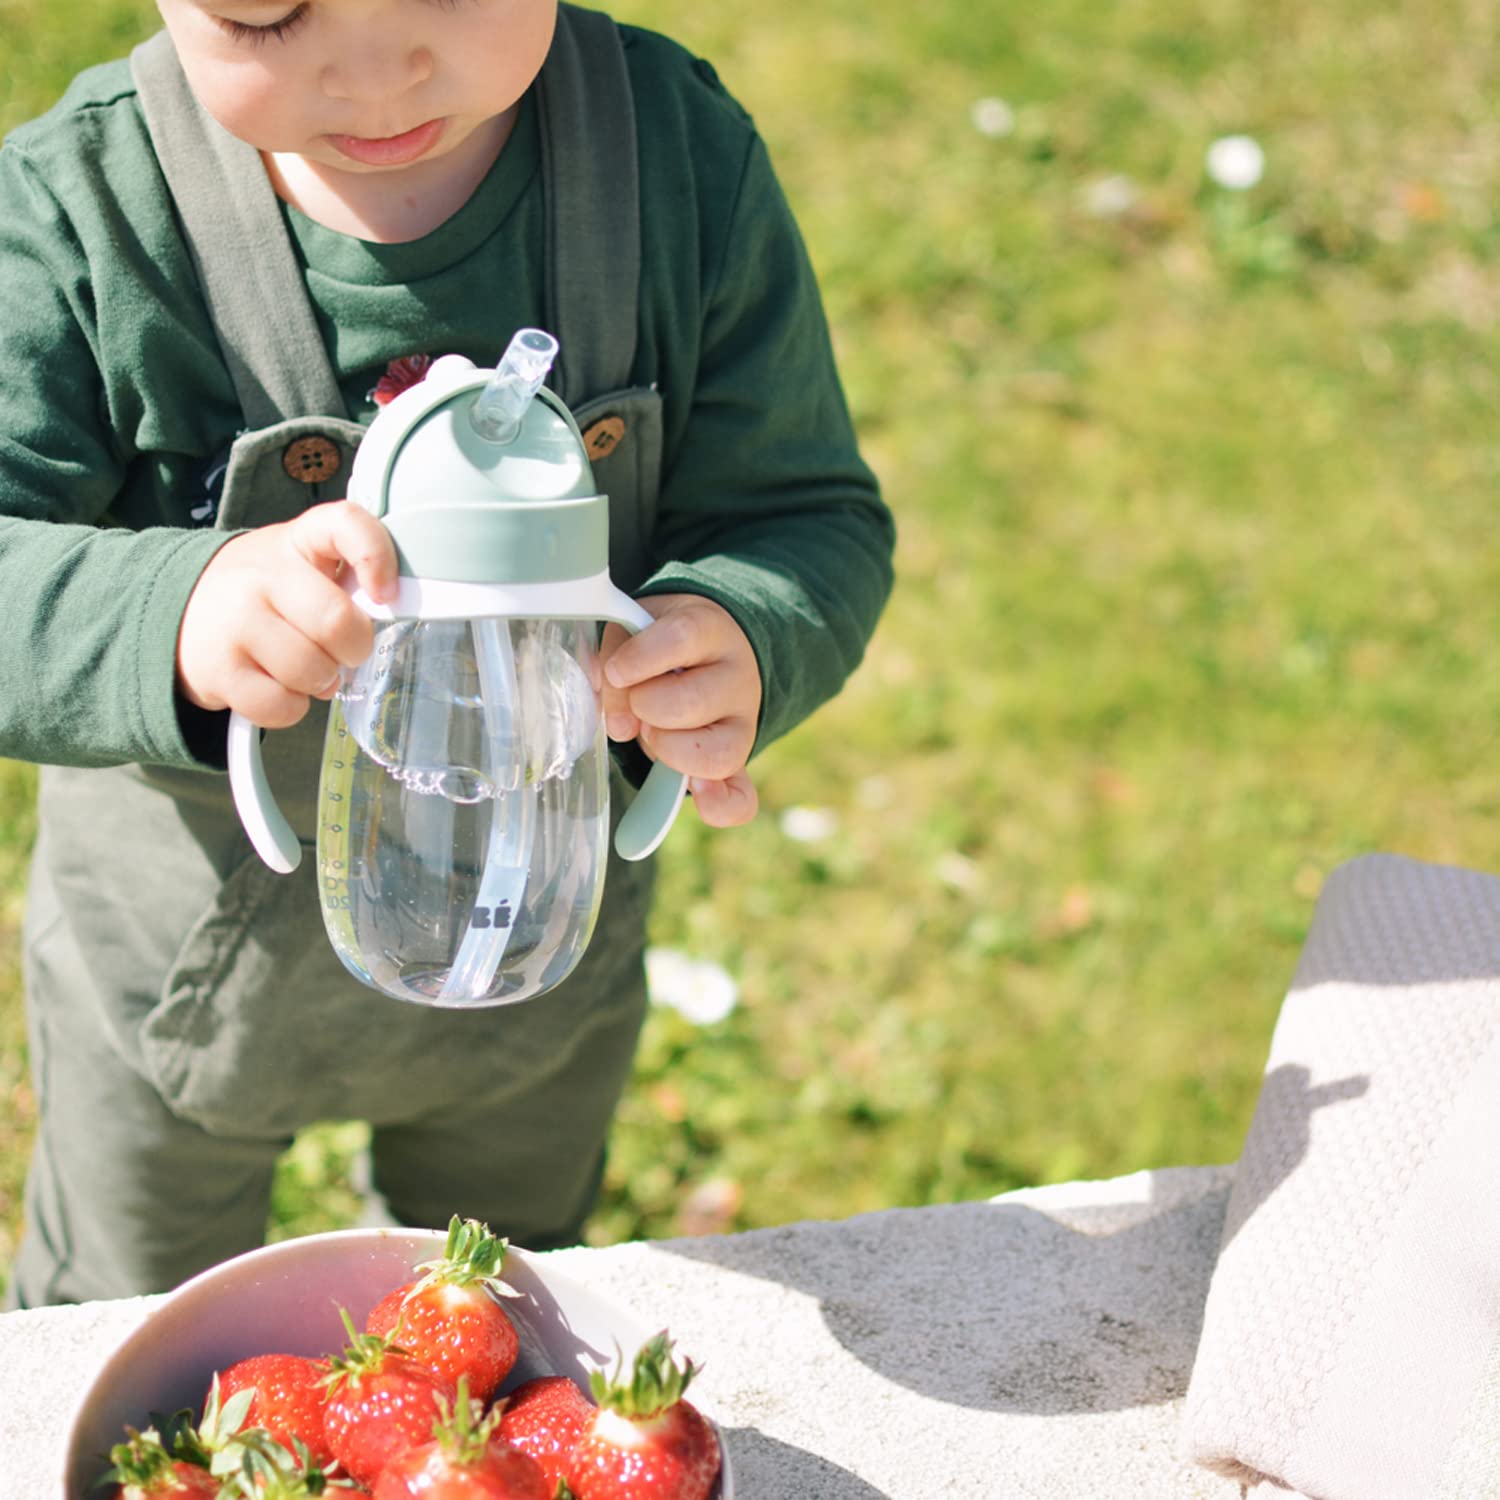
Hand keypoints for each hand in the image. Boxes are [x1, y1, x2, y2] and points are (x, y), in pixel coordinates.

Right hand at [176, 500, 398, 727]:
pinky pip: (283, 706)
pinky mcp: (217, 669)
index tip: (385, 593)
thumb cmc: (266, 591)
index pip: (346, 524)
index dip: (376, 557)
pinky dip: (291, 708)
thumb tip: (391, 611)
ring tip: (303, 667)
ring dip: (321, 681)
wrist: (180, 609)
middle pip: (338, 623)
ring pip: (312, 672)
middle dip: (353, 649)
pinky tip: (278, 686)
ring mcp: (235, 621)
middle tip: (341, 650)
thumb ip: (348, 576)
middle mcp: (262, 574)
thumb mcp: (304, 563)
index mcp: (298, 539)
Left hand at [599, 594, 761, 827]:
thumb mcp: (635, 632)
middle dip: (647, 708)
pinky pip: (741, 799)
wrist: (709, 653)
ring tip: (653, 732)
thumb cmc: (661, 645)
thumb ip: (616, 662)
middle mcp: (737, 676)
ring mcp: (744, 723)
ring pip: (717, 753)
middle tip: (638, 703)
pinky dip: (718, 806)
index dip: (642, 658)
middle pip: (692, 701)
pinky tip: (697, 796)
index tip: (616, 672)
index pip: (682, 637)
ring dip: (667, 749)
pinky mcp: (739, 762)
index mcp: (709, 629)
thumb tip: (619, 724)